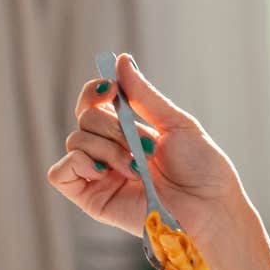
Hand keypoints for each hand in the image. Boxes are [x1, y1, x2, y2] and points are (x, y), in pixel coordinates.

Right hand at [46, 53, 245, 237]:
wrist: (210, 207)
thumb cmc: (203, 169)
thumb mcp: (175, 123)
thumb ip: (144, 95)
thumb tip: (121, 61)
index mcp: (127, 133)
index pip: (93, 104)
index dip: (95, 92)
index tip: (112, 89)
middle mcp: (110, 152)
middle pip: (84, 119)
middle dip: (113, 126)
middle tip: (145, 144)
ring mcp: (100, 176)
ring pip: (75, 141)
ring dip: (108, 148)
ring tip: (138, 167)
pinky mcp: (93, 199)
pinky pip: (60, 174)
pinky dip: (78, 163)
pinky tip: (105, 171)